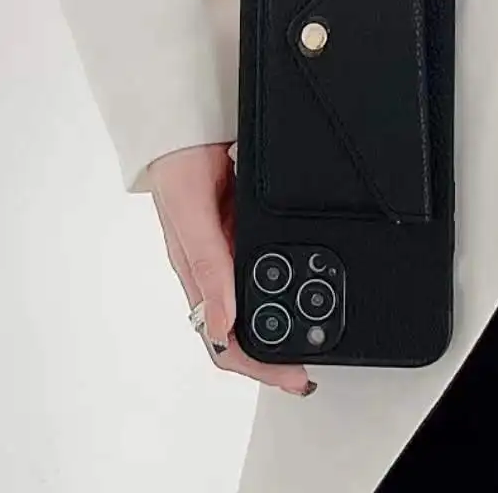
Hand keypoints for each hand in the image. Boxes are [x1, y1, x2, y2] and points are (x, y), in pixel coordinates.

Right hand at [146, 144, 314, 395]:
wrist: (193, 119)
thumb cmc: (176, 165)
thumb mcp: (190, 214)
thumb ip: (207, 265)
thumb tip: (221, 325)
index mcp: (199, 275)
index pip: (227, 340)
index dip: (260, 365)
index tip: (295, 377)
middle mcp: (219, 267)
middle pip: (251, 324)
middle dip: (283, 344)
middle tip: (320, 353)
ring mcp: (237, 246)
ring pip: (266, 293)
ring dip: (290, 308)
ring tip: (321, 320)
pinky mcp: (252, 223)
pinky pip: (275, 254)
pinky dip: (294, 266)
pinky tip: (312, 270)